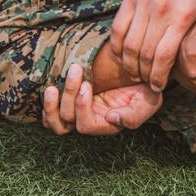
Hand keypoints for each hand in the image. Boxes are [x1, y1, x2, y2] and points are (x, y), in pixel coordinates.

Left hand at [42, 63, 162, 135]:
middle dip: (68, 95)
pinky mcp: (70, 105)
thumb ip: (134, 115)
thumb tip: (111, 118)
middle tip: (75, 70)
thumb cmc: (146, 90)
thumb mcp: (149, 101)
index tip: (87, 83)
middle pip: (67, 121)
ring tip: (53, 86)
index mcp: (107, 125)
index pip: (86, 125)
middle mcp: (90, 122)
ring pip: (55, 122)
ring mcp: (78, 115)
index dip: (82, 107)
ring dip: (51, 104)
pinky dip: (47, 106)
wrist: (139, 74)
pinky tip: (50, 89)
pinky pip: (50, 116)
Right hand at [109, 0, 195, 91]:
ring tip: (135, 74)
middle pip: (145, 54)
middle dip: (145, 74)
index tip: (159, 87)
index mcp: (183, 15)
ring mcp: (143, 2)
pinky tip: (123, 57)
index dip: (159, 76)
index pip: (165, 56)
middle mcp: (161, 9)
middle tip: (148, 84)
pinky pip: (118, 28)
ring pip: (129, 43)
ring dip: (129, 64)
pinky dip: (117, 47)